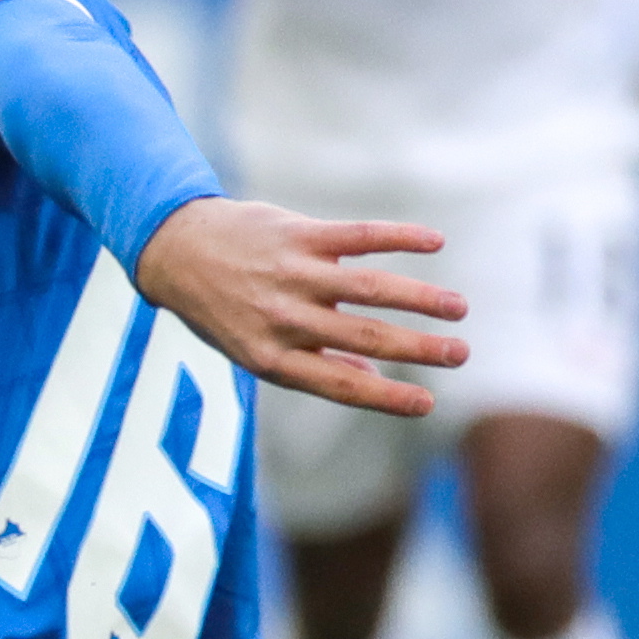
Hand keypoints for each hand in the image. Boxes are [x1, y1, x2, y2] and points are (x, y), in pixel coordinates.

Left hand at [135, 198, 468, 419]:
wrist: (177, 249)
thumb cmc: (221, 307)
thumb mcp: (250, 348)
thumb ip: (307, 363)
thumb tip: (365, 378)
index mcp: (271, 356)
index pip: (338, 384)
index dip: (385, 396)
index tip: (428, 405)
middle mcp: (282, 318)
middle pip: (363, 337)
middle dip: (418, 349)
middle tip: (461, 354)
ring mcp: (291, 273)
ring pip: (368, 288)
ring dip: (419, 298)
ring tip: (458, 308)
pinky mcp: (298, 234)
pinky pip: (358, 236)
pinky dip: (399, 238)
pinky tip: (435, 243)